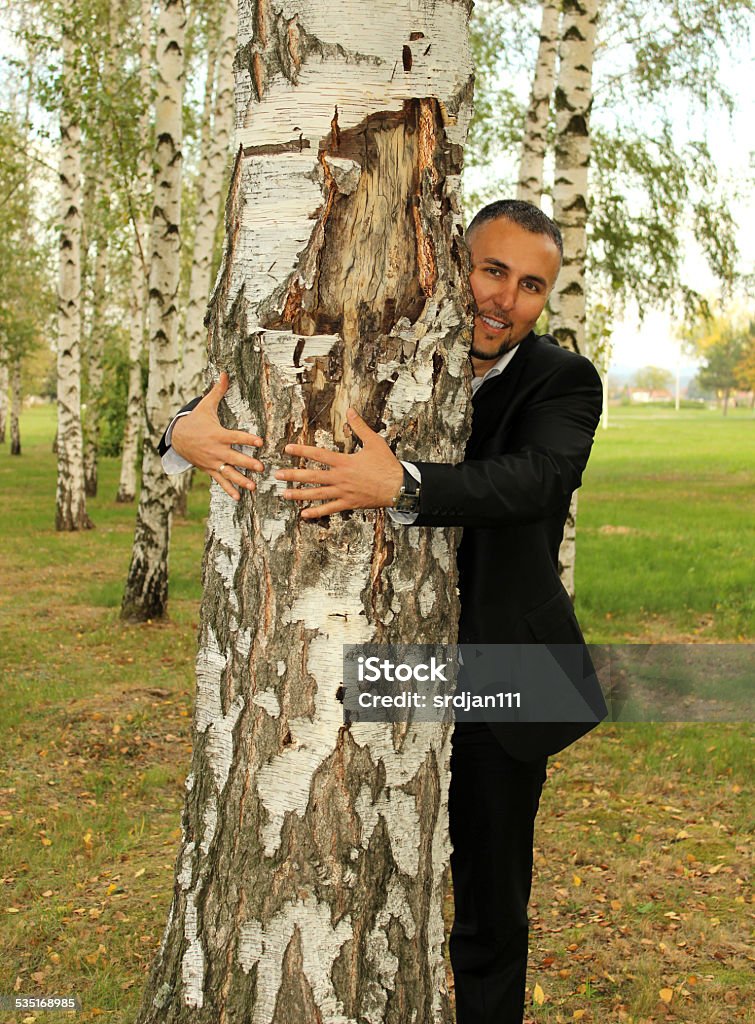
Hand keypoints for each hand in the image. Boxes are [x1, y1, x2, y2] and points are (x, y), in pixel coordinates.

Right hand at [171, 372, 264, 500]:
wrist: (177, 437)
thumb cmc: (196, 420)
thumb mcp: (206, 405)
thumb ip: (218, 391)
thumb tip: (224, 373)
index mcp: (218, 434)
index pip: (236, 437)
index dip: (248, 439)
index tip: (260, 442)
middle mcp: (216, 450)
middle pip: (235, 457)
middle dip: (248, 463)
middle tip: (261, 468)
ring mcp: (213, 461)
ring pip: (229, 472)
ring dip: (240, 480)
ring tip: (252, 486)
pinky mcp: (209, 469)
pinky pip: (220, 480)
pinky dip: (228, 490)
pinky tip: (238, 498)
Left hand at [275, 408, 403, 518]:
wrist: (398, 487)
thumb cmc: (387, 465)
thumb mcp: (374, 442)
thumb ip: (359, 427)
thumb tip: (350, 410)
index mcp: (344, 462)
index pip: (318, 455)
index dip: (301, 450)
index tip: (287, 449)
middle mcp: (340, 478)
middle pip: (312, 476)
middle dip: (293, 475)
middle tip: (277, 475)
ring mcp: (343, 492)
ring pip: (317, 494)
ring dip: (300, 494)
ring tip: (285, 495)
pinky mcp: (348, 504)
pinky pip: (329, 509)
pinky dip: (316, 512)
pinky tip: (304, 514)